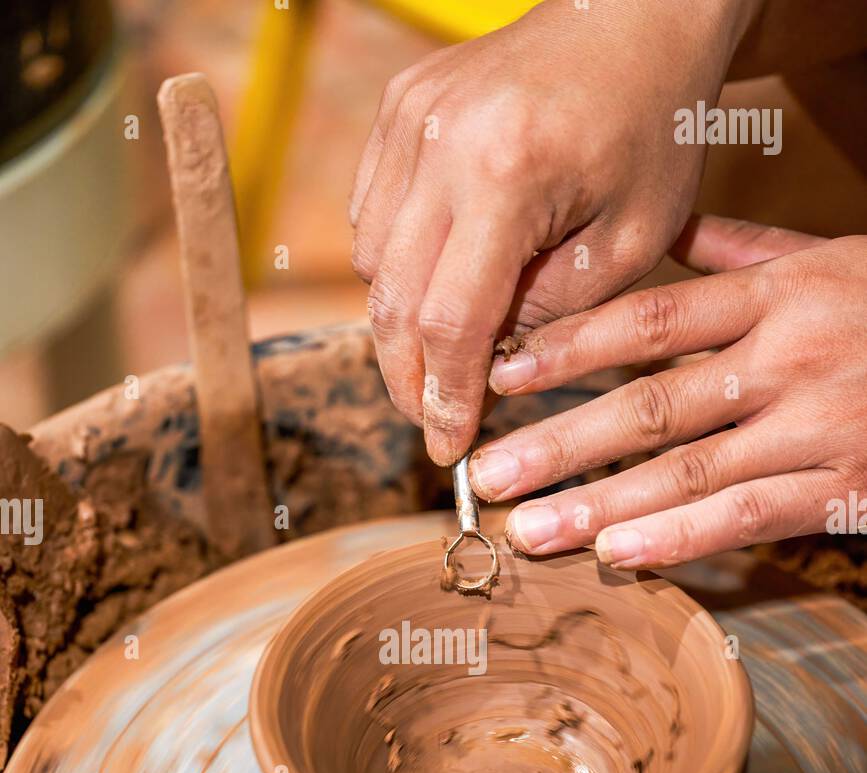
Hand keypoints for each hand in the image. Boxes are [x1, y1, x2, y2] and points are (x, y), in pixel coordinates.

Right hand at [350, 0, 758, 463]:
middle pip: (393, 300)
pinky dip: (396, 263)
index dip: (444, 397)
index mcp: (507, 174)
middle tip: (432, 420)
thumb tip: (483, 371)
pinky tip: (440, 277)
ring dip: (401, 320)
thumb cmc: (650, 128)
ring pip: (372, 263)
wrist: (634, 18)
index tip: (447, 448)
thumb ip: (551, 314)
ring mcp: (409, 120)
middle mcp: (440, 144)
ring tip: (446, 350)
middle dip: (409, 377)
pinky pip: (371, 214)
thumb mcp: (629, 243)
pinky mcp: (398, 109)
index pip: (451, 320)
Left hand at [469, 216, 866, 567]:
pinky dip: (682, 539)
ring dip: (601, 505)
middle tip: (485, 472)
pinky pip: (751, 516)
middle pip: (653, 402)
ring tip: (529, 531)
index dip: (566, 348)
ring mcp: (818, 425)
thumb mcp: (830, 260)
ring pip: (691, 469)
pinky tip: (618, 557)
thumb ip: (744, 253)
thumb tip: (668, 228)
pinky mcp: (845, 486)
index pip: (649, 319)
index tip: (499, 375)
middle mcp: (789, 357)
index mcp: (777, 294)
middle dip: (560, 441)